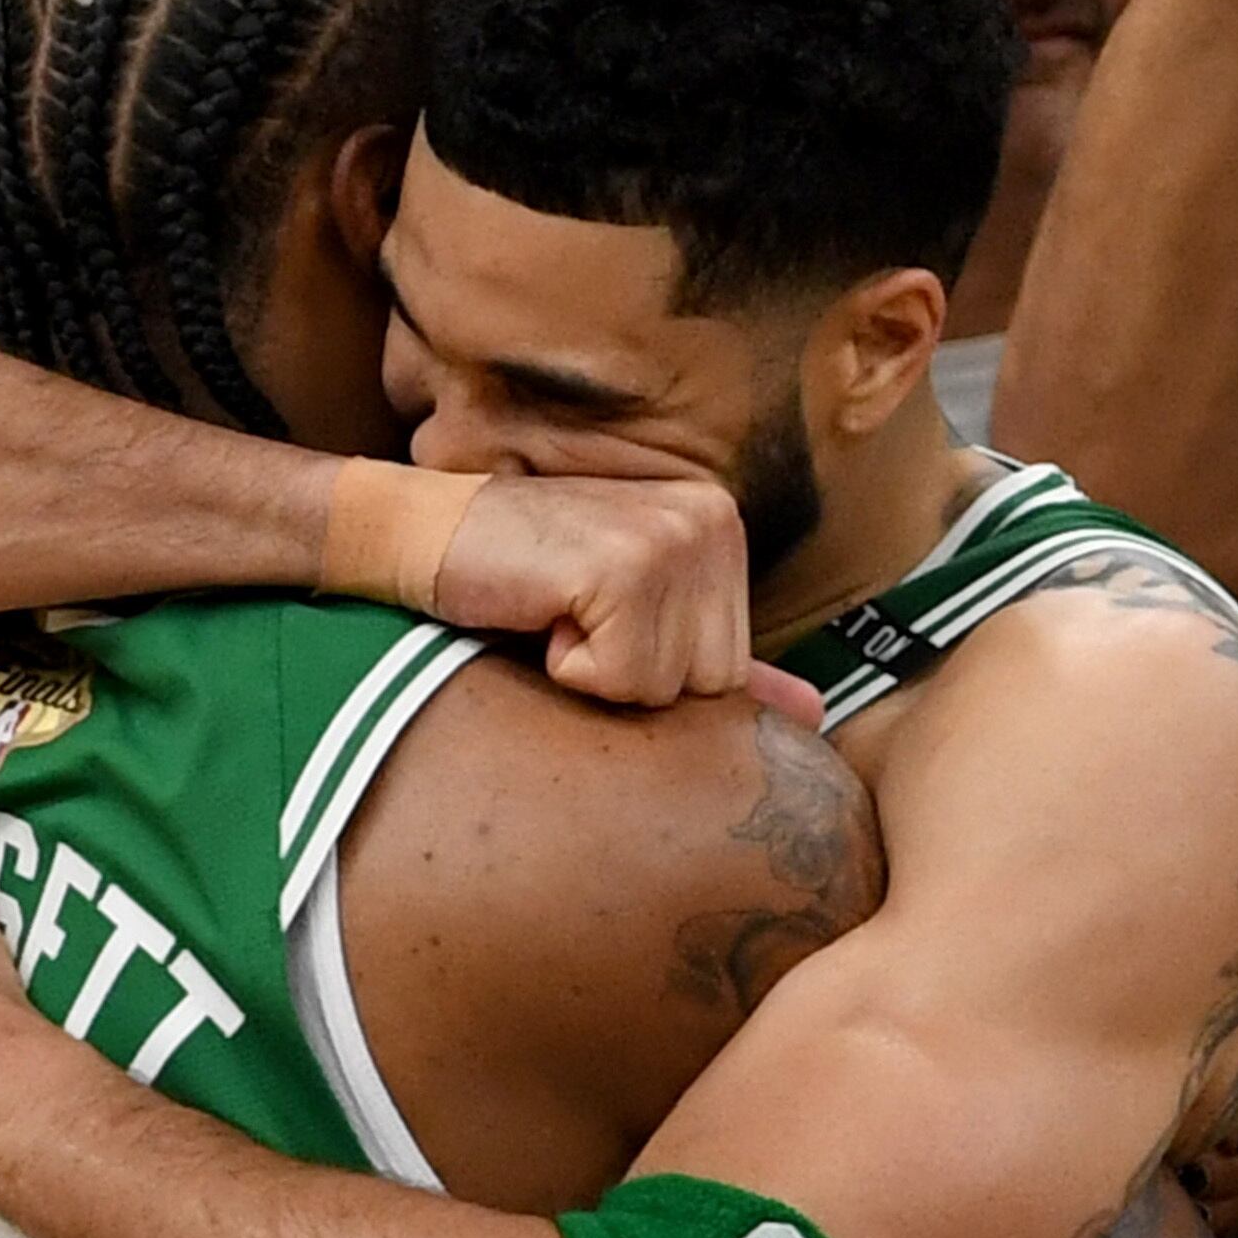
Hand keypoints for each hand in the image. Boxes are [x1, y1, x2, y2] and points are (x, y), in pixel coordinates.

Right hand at [423, 476, 754, 709]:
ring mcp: (674, 540)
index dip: (652, 671)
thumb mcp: (625, 615)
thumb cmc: (516, 578)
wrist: (422, 535)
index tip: (594, 619)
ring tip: (557, 612)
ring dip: (598, 674)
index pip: (730, 668)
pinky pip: (622, 679)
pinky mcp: (628, 567)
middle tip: (574, 618)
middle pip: (710, 683)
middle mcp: (712, 522)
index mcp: (720, 527)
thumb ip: (710, 657)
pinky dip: (570, 668)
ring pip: (667, 688)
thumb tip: (814, 714)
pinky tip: (542, 612)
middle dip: (632, 676)